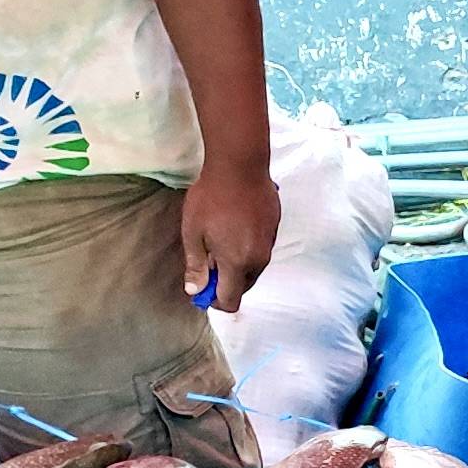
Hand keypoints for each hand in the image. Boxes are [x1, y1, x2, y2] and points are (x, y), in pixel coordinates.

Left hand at [180, 158, 279, 310]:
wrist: (240, 165)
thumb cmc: (211, 197)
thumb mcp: (193, 232)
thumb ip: (196, 265)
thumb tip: (195, 290)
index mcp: (237, 263)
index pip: (231, 300)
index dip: (214, 301)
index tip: (202, 289)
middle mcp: (258, 259)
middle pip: (244, 286)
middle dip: (226, 282)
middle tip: (207, 262)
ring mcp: (270, 243)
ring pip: (253, 268)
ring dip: (237, 265)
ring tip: (219, 241)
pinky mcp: (275, 228)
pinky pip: (261, 249)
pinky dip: (247, 248)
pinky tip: (234, 226)